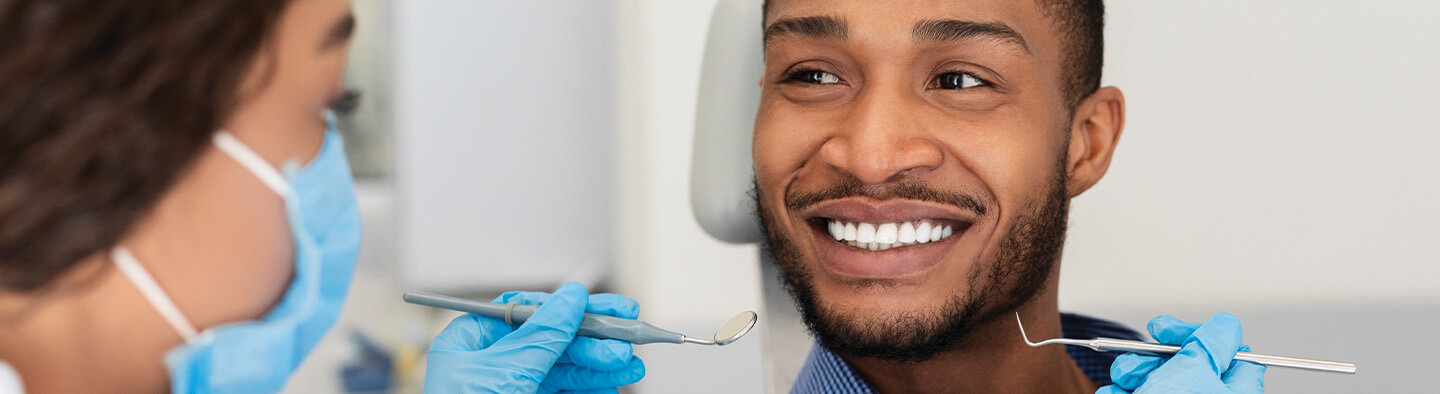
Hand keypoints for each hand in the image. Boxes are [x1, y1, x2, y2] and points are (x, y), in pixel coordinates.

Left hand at [423, 282, 645, 393]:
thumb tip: (570, 298)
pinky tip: (612, 387)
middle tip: (626, 341)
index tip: (604, 308)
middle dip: (593, 342)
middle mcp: (491, 361)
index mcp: (471, 341)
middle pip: (551, 339)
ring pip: (563, 368)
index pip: (525, 310)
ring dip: (599, 366)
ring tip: (630, 367)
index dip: (568, 307)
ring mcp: (511, 385)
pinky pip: (564, 391)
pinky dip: (590, 387)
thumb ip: (542, 334)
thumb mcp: (506, 370)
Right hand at [1097, 313, 1264, 393]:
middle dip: (1156, 351)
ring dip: (1132, 369)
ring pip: (1153, 376)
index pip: (1229, 353)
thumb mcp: (1194, 371)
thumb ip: (1211, 343)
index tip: (1171, 330)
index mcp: (1232, 392)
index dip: (1199, 335)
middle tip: (1147, 345)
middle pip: (1185, 361)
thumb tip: (1225, 326)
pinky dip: (1119, 392)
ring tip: (1125, 378)